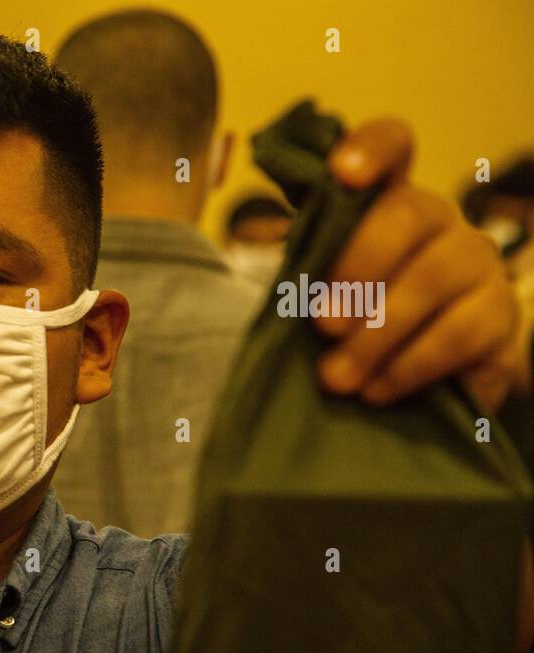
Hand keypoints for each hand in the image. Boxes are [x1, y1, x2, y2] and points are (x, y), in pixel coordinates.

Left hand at [314, 118, 526, 409]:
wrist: (422, 385)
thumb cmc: (355, 327)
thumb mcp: (320, 295)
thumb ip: (302, 272)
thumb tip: (265, 280)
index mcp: (390, 204)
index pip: (393, 146)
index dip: (371, 148)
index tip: (341, 173)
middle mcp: (442, 223)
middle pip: (411, 213)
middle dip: (359, 267)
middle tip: (321, 323)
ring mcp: (478, 267)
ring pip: (435, 278)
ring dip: (377, 333)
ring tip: (336, 378)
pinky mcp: (502, 319)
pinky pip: (462, 335)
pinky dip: (410, 367)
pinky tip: (376, 391)